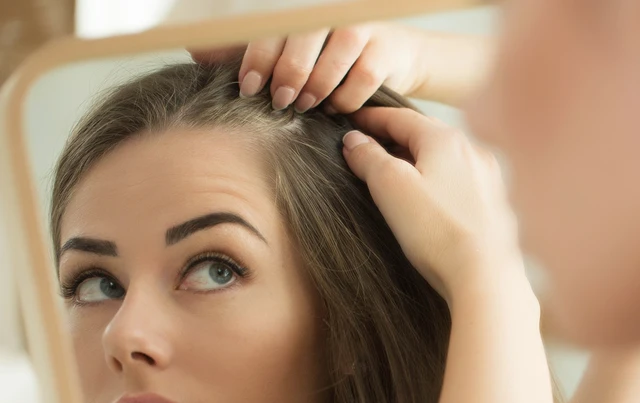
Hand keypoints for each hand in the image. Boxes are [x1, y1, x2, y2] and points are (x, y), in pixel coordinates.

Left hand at [190, 24, 426, 113]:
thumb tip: (196, 49)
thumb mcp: (291, 45)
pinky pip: (357, 83)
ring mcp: (360, 28)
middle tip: (278, 101)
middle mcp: (331, 11)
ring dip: (313, 91)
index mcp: (305, 7)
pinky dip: (343, 101)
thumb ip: (249, 45)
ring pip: (329, 65)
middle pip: (299, 42)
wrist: (396, 54)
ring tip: (305, 105)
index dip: (257, 56)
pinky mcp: (384, 52)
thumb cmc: (331, 53)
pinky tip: (335, 107)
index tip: (247, 86)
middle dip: (285, 77)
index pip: (273, 25)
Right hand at [342, 108, 530, 310]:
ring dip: (418, 159)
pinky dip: (438, 180)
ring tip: (395, 171)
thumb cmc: (438, 232)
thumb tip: (355, 140)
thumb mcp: (391, 188)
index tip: (351, 120)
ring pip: (445, 158)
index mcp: (446, 140)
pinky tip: (429, 197)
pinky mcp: (495, 206)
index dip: (372, 118)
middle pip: (426, 134)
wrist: (487, 277)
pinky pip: (460, 181)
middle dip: (395, 136)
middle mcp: (474, 152)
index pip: (401, 117)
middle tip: (369, 144)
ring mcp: (489, 179)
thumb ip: (369, 158)